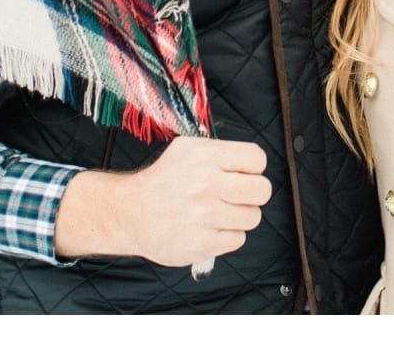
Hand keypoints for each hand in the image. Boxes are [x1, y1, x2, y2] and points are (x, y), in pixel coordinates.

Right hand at [53, 135, 270, 266]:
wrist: (130, 213)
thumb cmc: (164, 180)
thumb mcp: (187, 149)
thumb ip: (221, 153)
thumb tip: (253, 164)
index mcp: (205, 156)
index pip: (257, 159)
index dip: (252, 168)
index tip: (241, 174)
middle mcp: (206, 184)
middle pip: (262, 190)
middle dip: (253, 194)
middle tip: (236, 196)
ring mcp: (205, 216)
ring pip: (253, 217)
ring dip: (239, 216)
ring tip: (218, 213)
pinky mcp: (202, 243)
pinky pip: (238, 239)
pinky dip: (226, 235)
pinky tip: (208, 228)